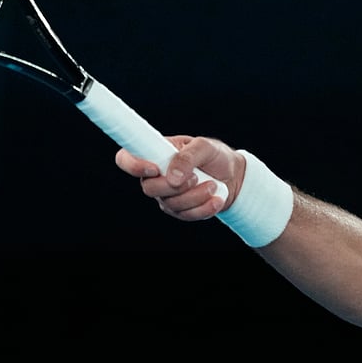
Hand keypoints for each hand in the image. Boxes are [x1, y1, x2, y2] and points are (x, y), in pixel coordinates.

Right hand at [115, 135, 243, 220]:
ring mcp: (166, 195)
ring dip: (195, 196)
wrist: (234, 176)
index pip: (127, 158)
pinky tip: (216, 198)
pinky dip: (203, 208)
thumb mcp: (205, 147)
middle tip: (196, 177)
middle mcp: (156, 175)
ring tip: (212, 185)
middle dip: (174, 186)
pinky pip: (185, 215)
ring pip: (170, 204)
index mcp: (156, 153)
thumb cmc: (215, 156)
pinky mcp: (180, 210)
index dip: (132, 165)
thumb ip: (187, 157)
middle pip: (148, 188)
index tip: (154, 169)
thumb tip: (173, 177)